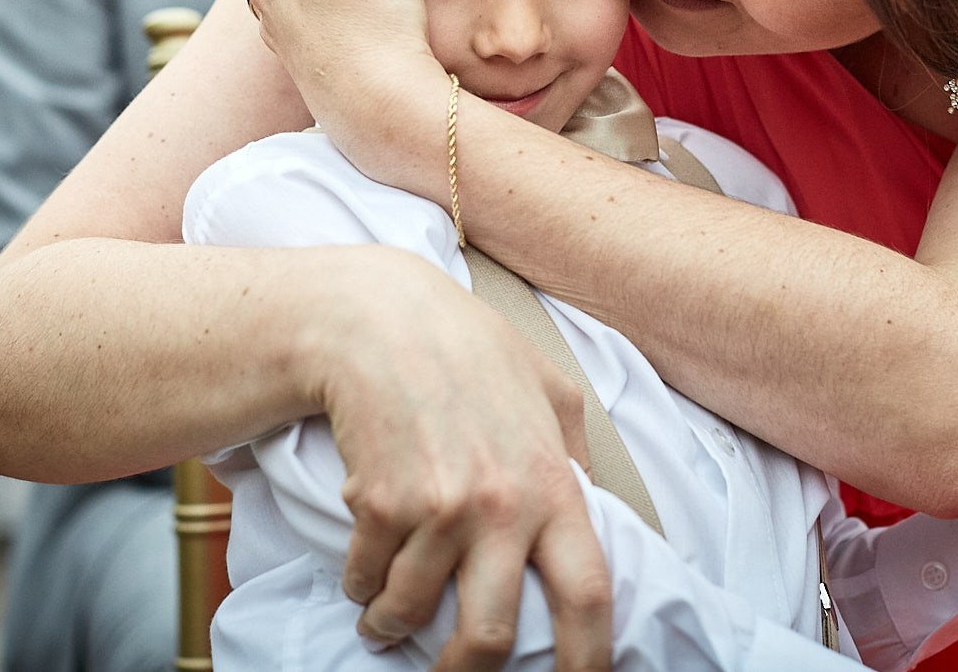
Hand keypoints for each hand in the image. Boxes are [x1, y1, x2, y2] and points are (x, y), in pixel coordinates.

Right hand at [313, 251, 611, 670]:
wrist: (377, 319)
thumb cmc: (467, 347)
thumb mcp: (546, 389)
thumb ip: (573, 455)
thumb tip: (597, 511)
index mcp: (552, 484)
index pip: (589, 593)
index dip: (590, 658)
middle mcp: (499, 507)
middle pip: (491, 635)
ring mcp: (436, 510)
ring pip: (412, 614)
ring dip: (392, 625)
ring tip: (385, 618)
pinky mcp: (378, 505)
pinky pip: (365, 579)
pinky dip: (360, 586)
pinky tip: (363, 568)